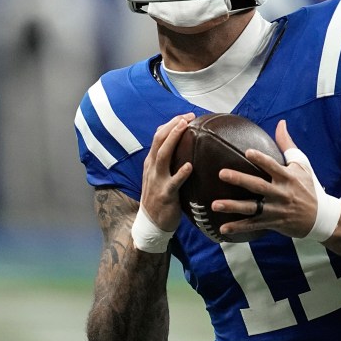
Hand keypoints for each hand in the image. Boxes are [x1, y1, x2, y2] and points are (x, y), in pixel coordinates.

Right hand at [140, 112, 194, 231]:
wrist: (151, 224)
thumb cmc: (160, 198)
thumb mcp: (160, 176)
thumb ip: (168, 162)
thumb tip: (185, 148)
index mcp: (152, 162)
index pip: (158, 136)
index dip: (171, 124)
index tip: (186, 116)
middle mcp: (152, 168)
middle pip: (159, 140)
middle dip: (173, 126)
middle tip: (188, 117)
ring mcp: (157, 180)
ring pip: (163, 155)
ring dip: (174, 139)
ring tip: (185, 128)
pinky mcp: (165, 195)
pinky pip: (173, 182)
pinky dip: (181, 173)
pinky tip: (189, 166)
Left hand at [214, 120, 321, 238]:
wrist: (321, 217)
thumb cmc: (309, 187)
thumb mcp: (301, 164)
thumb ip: (287, 144)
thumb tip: (281, 123)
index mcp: (287, 178)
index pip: (273, 166)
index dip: (261, 159)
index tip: (247, 152)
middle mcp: (280, 193)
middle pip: (258, 186)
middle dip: (240, 180)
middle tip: (221, 174)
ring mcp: (275, 210)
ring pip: (252, 208)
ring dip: (233, 206)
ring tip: (215, 204)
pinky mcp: (272, 222)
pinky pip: (253, 225)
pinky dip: (238, 227)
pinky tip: (223, 228)